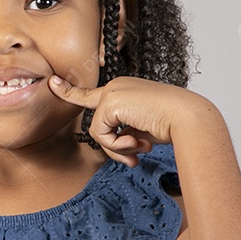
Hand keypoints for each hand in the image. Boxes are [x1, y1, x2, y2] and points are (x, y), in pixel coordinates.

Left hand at [49, 74, 201, 166]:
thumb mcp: (144, 129)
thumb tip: (118, 148)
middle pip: (97, 124)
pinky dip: (117, 146)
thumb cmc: (174, 124)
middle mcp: (116, 86)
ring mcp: (112, 92)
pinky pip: (101, 135)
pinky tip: (137, 142)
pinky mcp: (111, 102)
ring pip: (98, 132)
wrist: (188, 118)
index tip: (52, 82)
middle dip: (113, 146)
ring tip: (140, 147)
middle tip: (134, 156)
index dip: (70, 91)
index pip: (92, 94)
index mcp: (125, 90)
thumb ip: (126, 134)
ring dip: (118, 148)